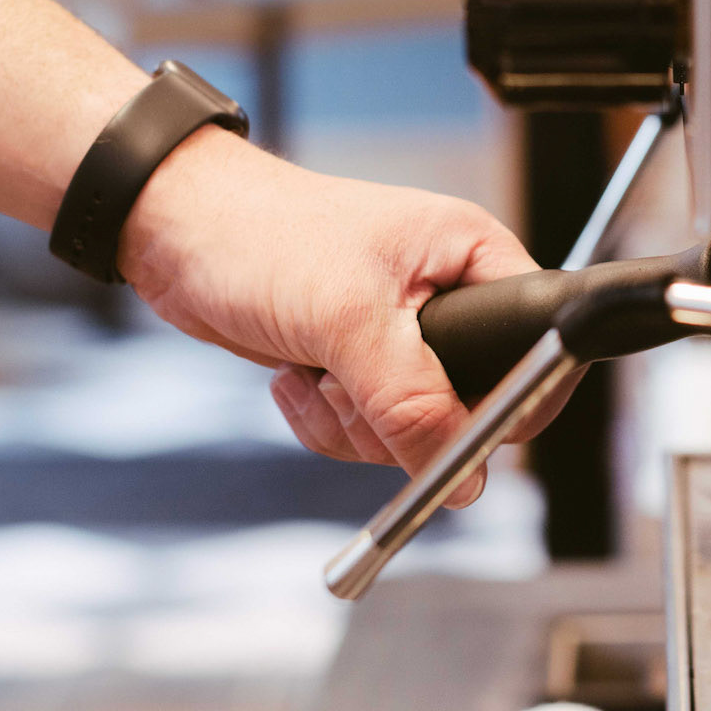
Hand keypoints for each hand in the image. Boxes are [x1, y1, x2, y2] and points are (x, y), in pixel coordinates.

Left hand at [119, 128, 570, 504]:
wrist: (174, 231)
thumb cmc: (260, 234)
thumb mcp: (348, 319)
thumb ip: (414, 402)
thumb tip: (466, 479)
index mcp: (472, 257)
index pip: (536, 349)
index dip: (508, 399)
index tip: (453, 422)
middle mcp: (447, 296)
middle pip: (472, 408)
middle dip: (404, 418)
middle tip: (355, 380)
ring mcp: (400, 336)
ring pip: (415, 431)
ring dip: (354, 421)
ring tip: (314, 367)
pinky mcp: (357, 364)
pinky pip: (368, 431)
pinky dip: (326, 420)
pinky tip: (295, 374)